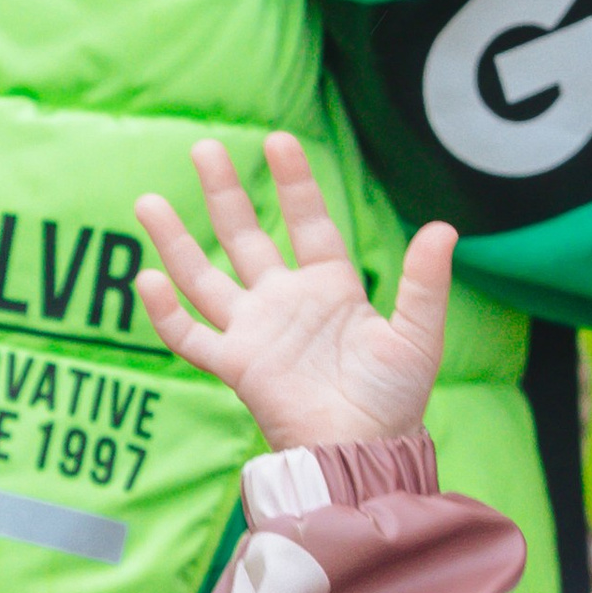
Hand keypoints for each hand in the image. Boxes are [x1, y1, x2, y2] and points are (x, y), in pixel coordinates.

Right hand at [134, 131, 453, 451]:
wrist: (365, 452)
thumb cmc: (394, 400)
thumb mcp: (417, 335)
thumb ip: (425, 283)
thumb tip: (444, 228)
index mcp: (330, 288)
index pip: (307, 223)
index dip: (294, 183)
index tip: (278, 141)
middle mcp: (286, 303)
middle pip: (245, 237)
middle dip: (224, 194)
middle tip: (203, 148)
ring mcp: (256, 333)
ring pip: (205, 278)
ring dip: (177, 241)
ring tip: (147, 201)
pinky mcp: (237, 367)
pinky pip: (192, 338)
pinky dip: (167, 314)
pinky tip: (150, 280)